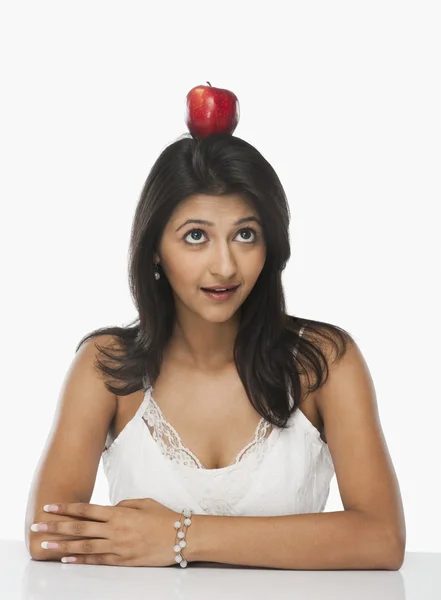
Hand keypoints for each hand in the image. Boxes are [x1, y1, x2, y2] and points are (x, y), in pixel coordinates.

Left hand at [30, 498, 186, 565]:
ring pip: (84, 545)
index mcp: (120, 512)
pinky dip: (81, 559)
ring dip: (62, 545)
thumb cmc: (164, 517)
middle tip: (37, 525)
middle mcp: (116, 529)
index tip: (49, 507)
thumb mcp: (143, 502)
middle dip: (56, 526)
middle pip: (80, 528)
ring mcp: (119, 546)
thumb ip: (123, 505)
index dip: (66, 508)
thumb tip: (108, 509)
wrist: (183, 537)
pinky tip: (67, 559)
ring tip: (45, 544)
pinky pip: (98, 560)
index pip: (87, 510)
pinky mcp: (124, 561)